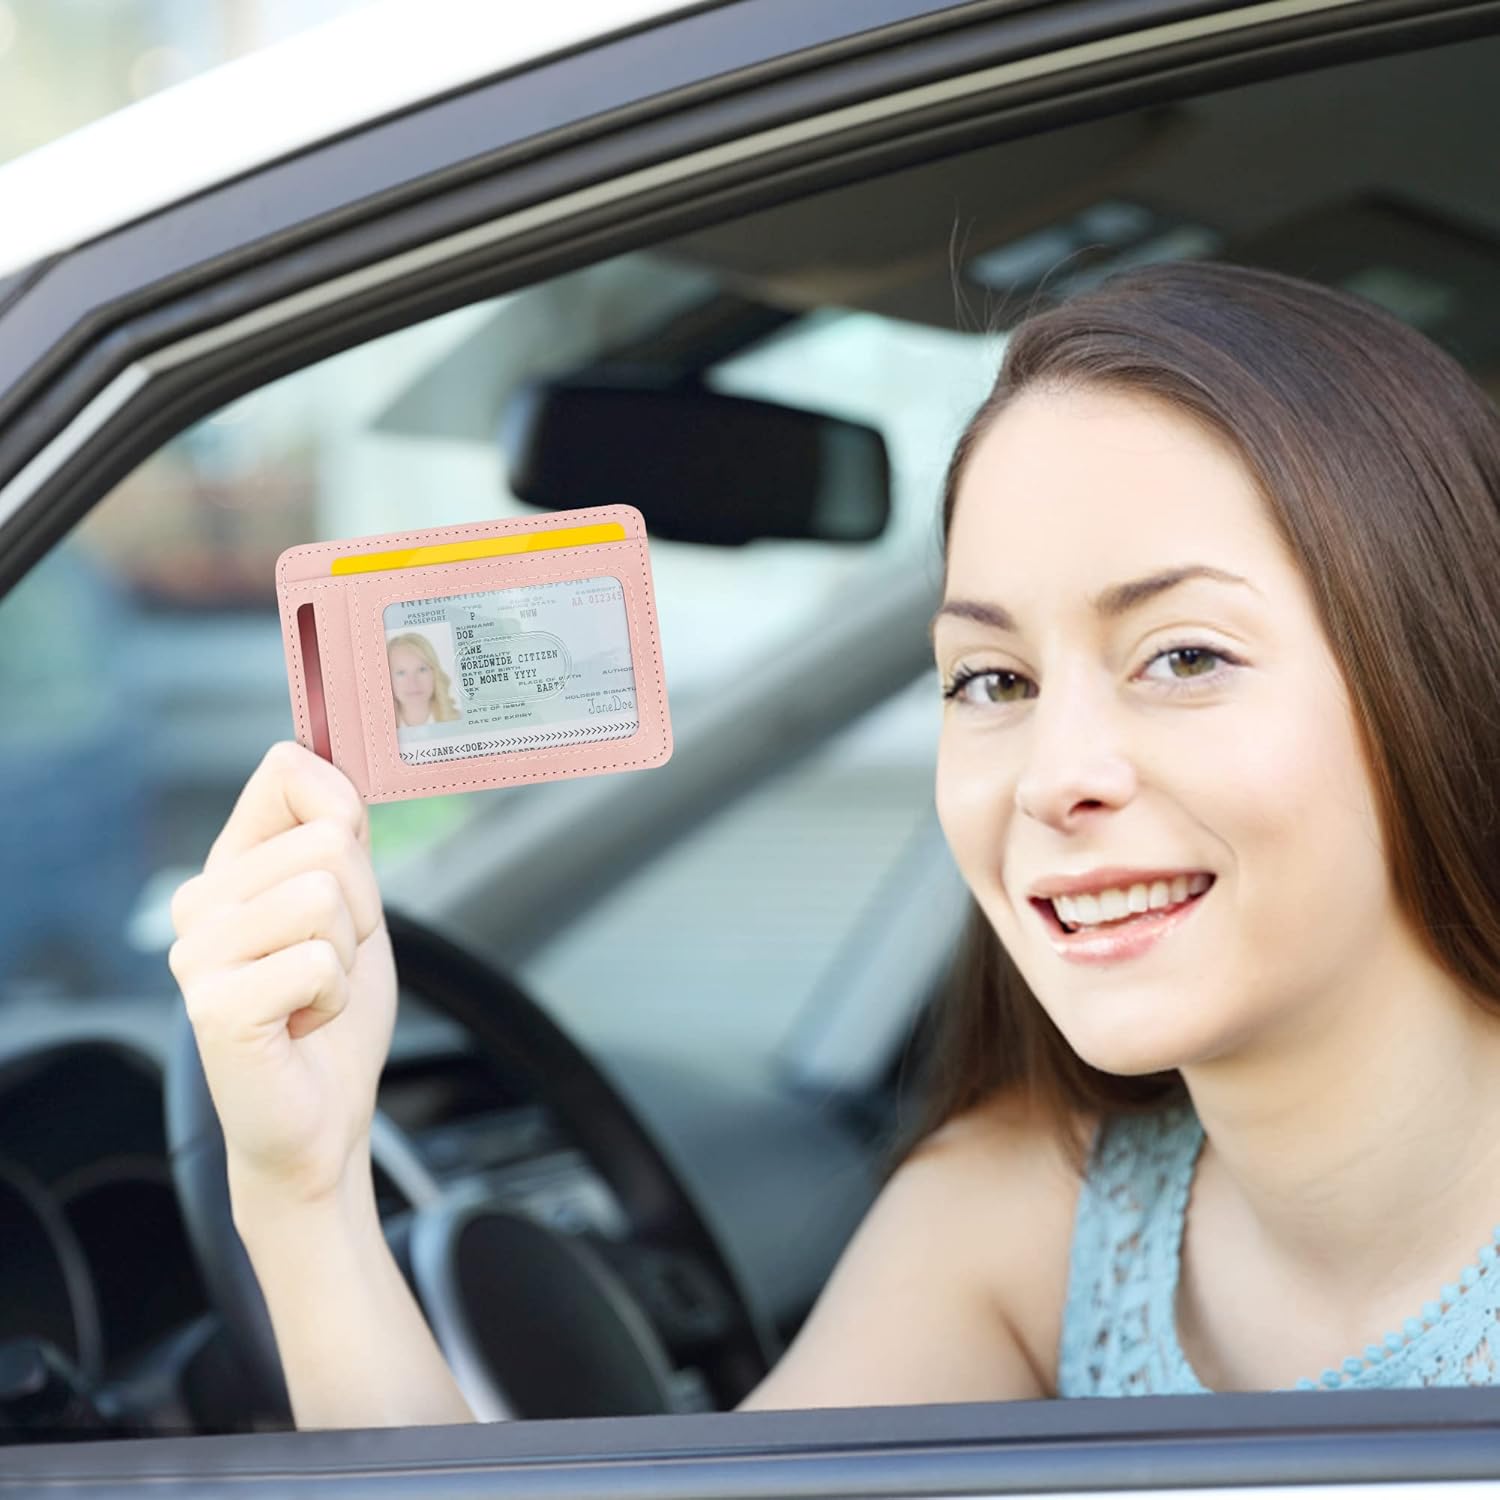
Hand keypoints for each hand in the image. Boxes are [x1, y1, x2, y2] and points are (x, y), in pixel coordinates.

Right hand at [168, 741, 396, 1210]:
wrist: (323, 1115)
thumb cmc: (334, 1012)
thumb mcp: (353, 904)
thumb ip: (337, 834)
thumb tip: (317, 755)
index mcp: (231, 866)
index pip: (287, 770)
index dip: (343, 812)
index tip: (349, 875)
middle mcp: (200, 901)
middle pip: (329, 842)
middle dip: (363, 908)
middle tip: (331, 962)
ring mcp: (199, 952)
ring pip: (326, 896)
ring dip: (349, 954)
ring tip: (314, 993)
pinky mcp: (216, 1004)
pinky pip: (320, 960)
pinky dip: (334, 998)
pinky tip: (301, 1025)